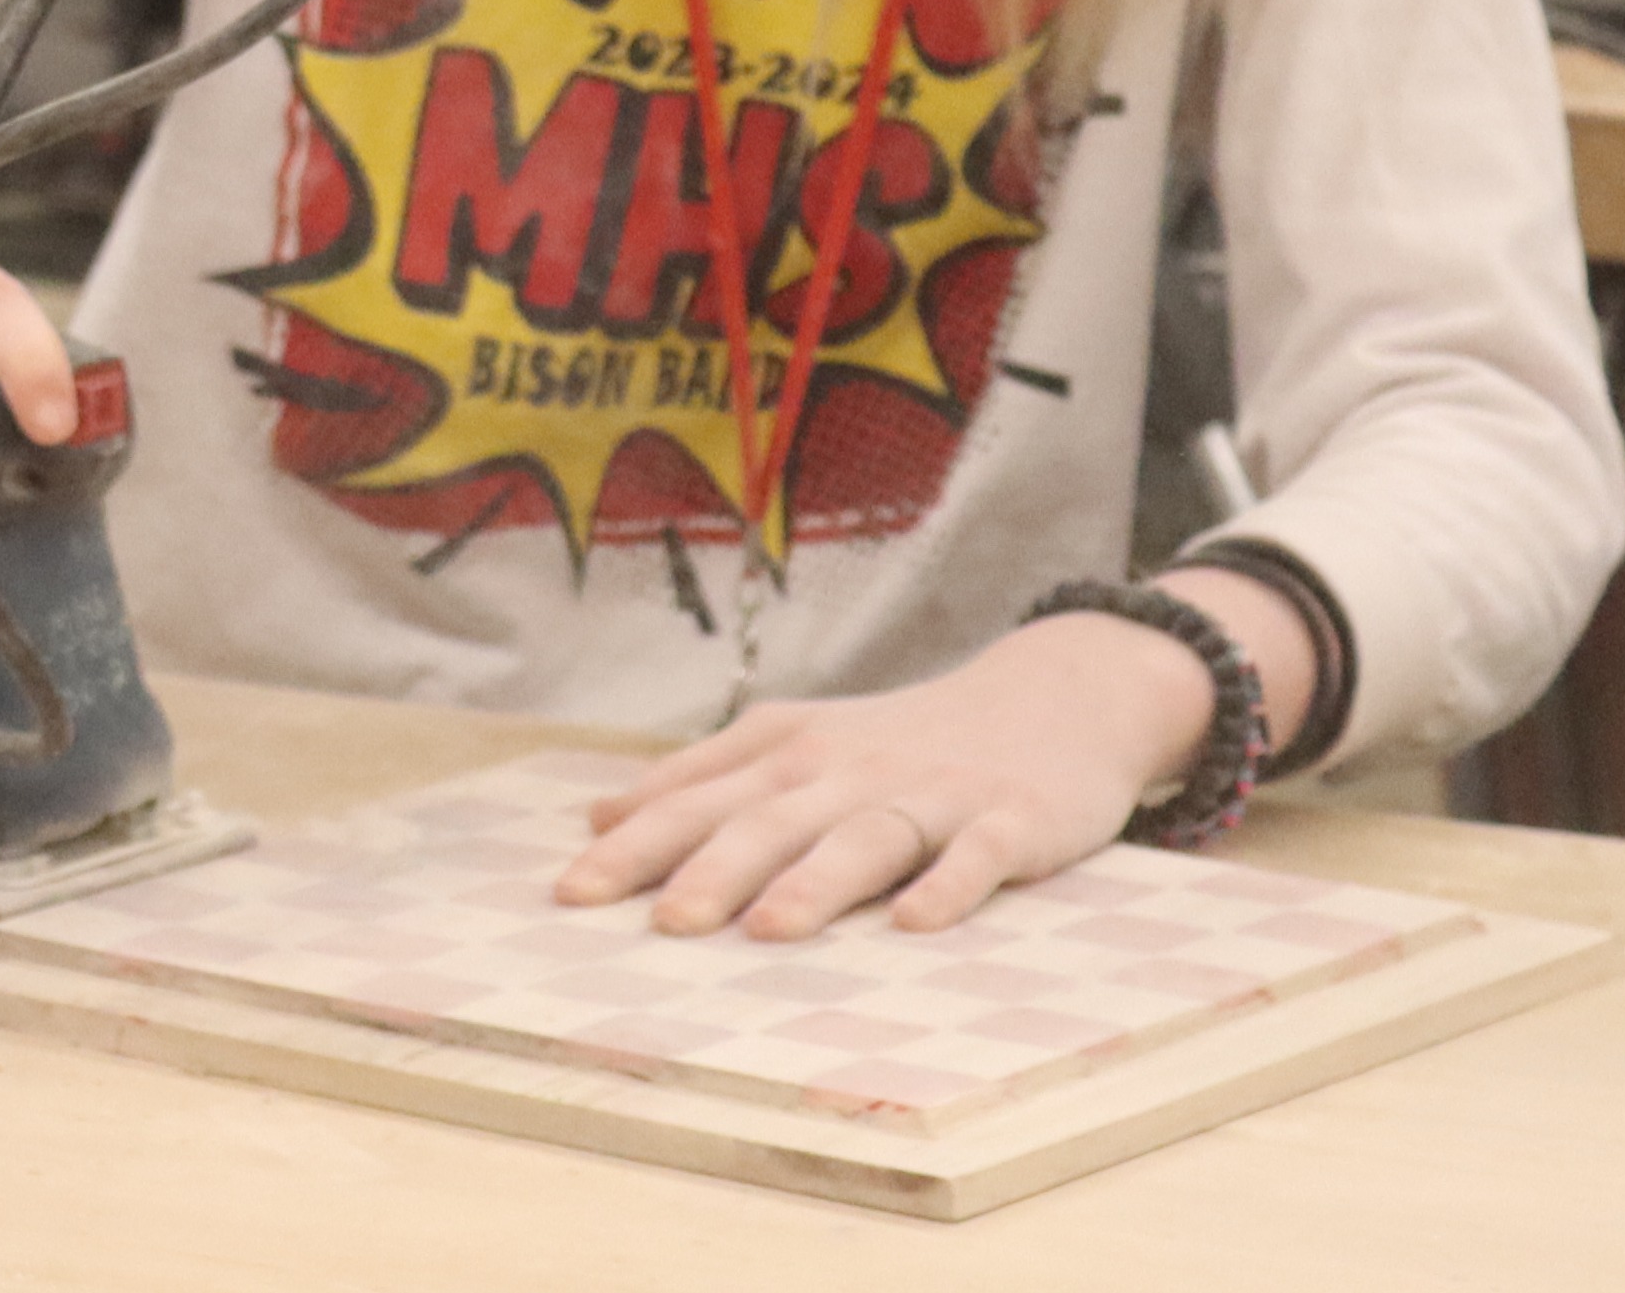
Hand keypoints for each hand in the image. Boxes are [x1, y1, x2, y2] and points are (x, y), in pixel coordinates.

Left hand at [551, 612, 1215, 938]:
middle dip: (712, 870)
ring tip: (768, 930)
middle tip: (660, 925)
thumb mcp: (796, 742)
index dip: (634, 848)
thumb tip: (599, 818)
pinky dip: (948, 888)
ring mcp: (933, 794)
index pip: (698, 802)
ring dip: (817, 882)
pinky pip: (976, 856)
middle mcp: (850, 771)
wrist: (1055, 694)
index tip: (569, 894)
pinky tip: (917, 924)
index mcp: (790, 755)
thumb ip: (702, 777)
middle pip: (770, 821)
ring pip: (865, 838)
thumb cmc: (903, 738)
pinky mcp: (1011, 819)